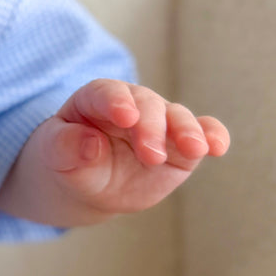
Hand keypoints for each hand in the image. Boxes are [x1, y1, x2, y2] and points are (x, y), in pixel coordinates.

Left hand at [0, 80, 229, 226]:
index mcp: (96, 99)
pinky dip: (213, 136)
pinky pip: (203, 134)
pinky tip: (218, 146)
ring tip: (194, 150)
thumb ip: (67, 147)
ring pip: (178, 117)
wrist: (89, 181)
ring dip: (187, 131)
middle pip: (146, 105)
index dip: (116, 101)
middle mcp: (133, 104)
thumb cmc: (70, 160)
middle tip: (150, 155)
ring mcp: (160, 123)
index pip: (107, 93)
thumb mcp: (56, 155)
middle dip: (151, 127)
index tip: (125, 116)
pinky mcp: (181, 145)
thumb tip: (91, 143)